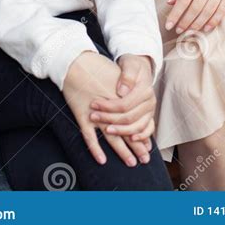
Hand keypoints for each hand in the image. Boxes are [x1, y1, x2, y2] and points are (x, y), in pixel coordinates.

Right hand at [62, 51, 151, 166]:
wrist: (76, 61)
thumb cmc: (98, 68)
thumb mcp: (118, 77)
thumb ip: (129, 92)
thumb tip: (140, 106)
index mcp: (123, 96)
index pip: (136, 118)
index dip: (142, 133)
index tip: (148, 145)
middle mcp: (112, 106)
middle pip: (128, 129)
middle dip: (137, 146)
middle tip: (144, 159)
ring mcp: (97, 112)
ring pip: (112, 136)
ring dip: (122, 151)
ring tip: (131, 162)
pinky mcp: (82, 115)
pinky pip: (89, 136)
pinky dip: (95, 149)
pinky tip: (102, 160)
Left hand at [89, 54, 155, 141]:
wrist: (140, 68)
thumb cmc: (132, 65)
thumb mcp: (129, 64)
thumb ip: (126, 76)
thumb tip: (122, 91)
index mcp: (145, 89)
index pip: (125, 104)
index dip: (108, 107)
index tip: (93, 105)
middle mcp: (150, 101)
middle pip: (129, 117)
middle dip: (110, 118)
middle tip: (94, 117)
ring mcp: (150, 110)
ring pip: (138, 126)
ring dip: (121, 131)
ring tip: (106, 130)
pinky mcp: (149, 116)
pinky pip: (148, 130)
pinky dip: (141, 137)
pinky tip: (130, 140)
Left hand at [165, 0, 224, 34]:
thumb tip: (170, 3)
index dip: (175, 14)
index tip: (168, 25)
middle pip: (195, 7)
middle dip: (185, 22)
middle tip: (179, 31)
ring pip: (208, 10)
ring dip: (198, 24)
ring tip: (190, 32)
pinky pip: (222, 10)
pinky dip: (214, 21)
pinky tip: (206, 28)